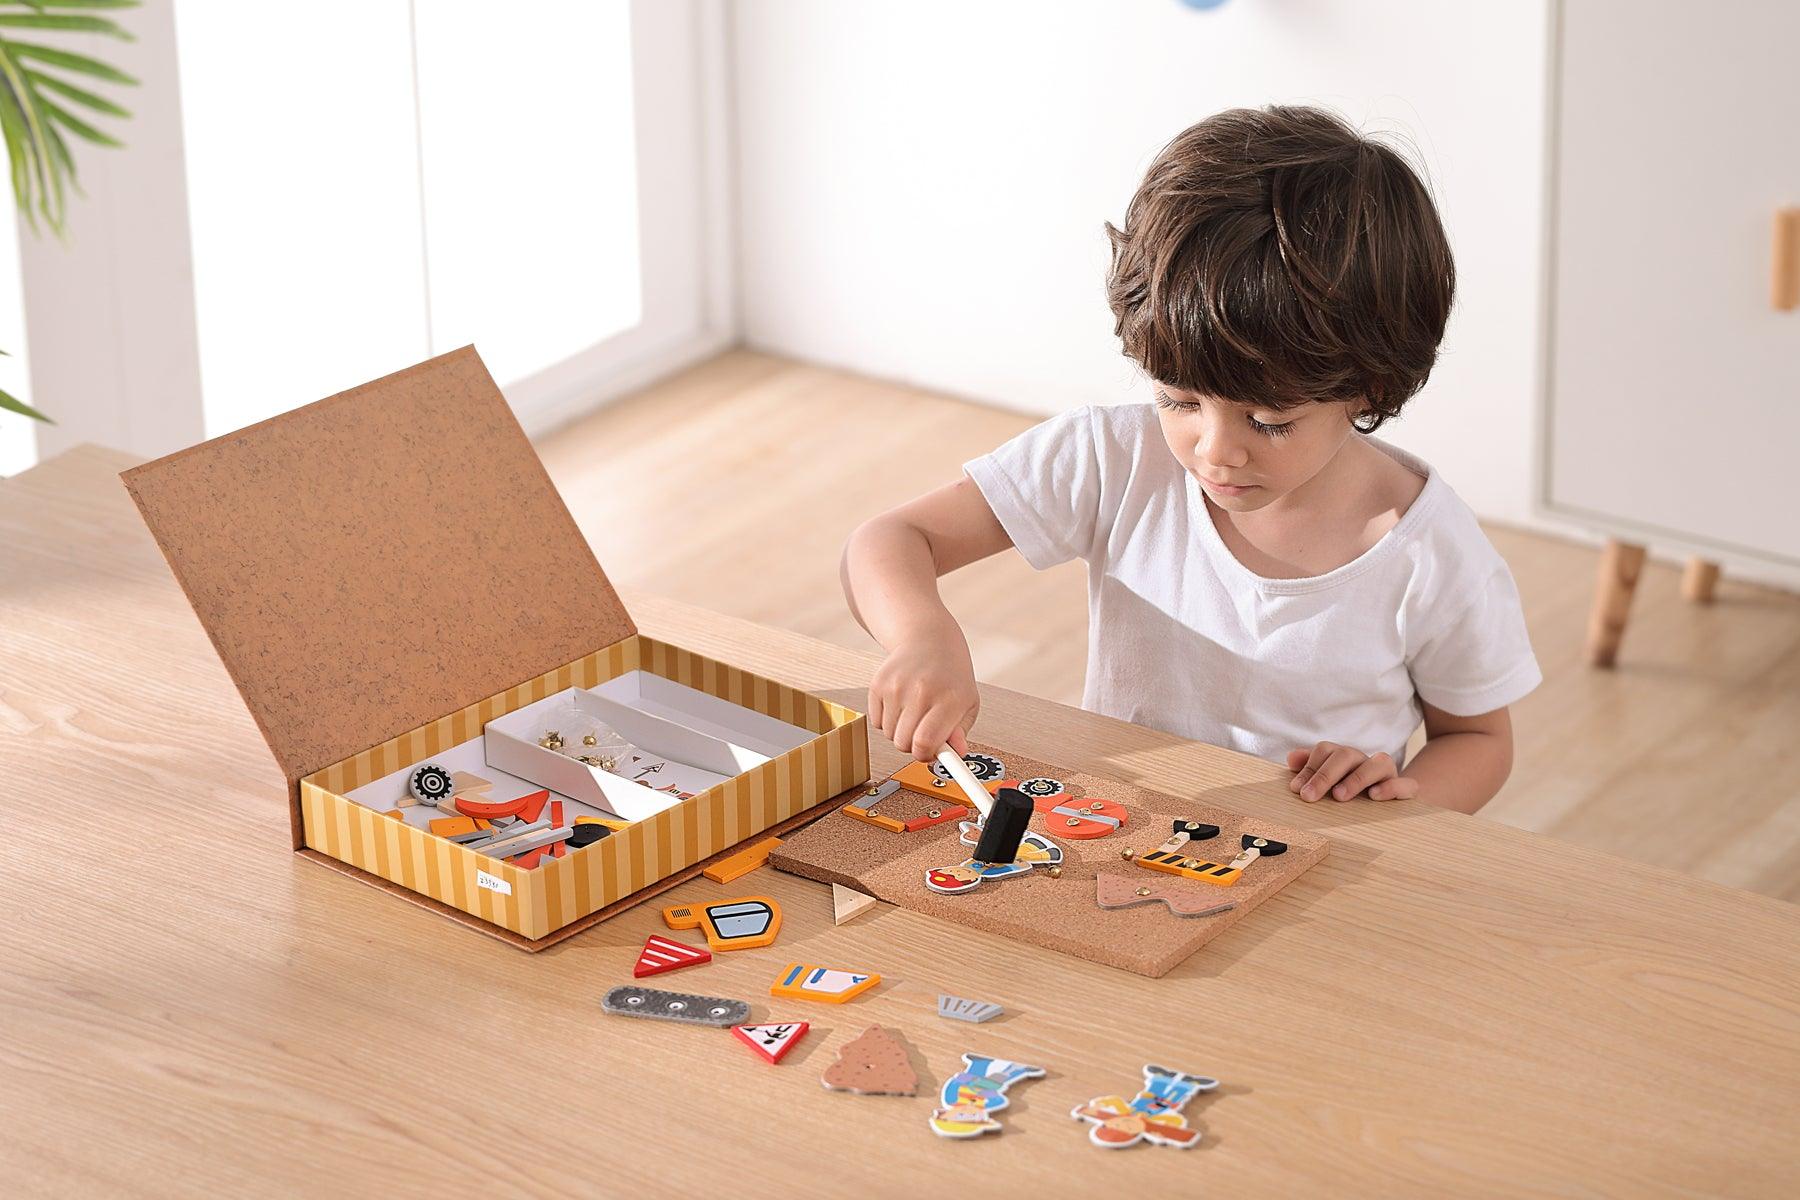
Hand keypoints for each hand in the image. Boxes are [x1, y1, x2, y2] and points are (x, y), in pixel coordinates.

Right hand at [867, 636, 979, 760]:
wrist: (928, 639)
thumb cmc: (951, 675)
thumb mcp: (968, 703)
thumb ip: (960, 732)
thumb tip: (955, 754)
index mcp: (949, 698)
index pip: (926, 742)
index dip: (925, 755)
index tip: (930, 753)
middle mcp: (922, 691)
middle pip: (903, 743)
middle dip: (913, 746)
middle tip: (923, 732)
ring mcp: (896, 686)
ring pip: (889, 734)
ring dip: (900, 732)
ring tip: (914, 713)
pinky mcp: (878, 684)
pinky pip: (877, 722)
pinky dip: (888, 720)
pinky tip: (901, 703)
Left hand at [1286, 742, 1417, 802]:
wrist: (1390, 798)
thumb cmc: (1349, 790)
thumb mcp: (1328, 780)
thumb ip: (1309, 767)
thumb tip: (1291, 759)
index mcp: (1344, 756)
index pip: (1325, 751)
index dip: (1309, 768)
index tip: (1296, 789)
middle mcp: (1365, 760)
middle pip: (1346, 755)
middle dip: (1324, 775)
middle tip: (1309, 795)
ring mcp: (1387, 773)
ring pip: (1379, 763)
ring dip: (1357, 778)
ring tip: (1339, 796)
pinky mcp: (1406, 788)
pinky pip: (1406, 784)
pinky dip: (1391, 788)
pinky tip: (1374, 796)